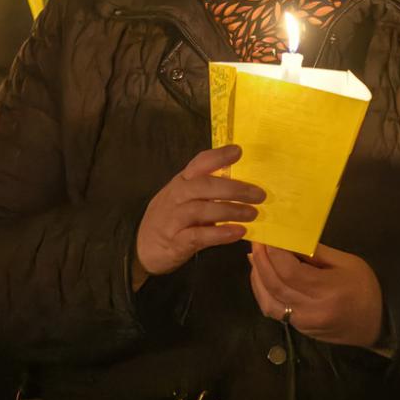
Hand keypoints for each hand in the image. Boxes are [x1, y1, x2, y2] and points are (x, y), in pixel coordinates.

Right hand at [133, 144, 262, 286]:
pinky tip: (238, 233)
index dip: (218, 156)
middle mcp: (177, 196)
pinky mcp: (176, 241)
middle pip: (205, 185)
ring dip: (231, 210)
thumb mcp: (182, 198)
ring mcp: (175, 218)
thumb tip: (240, 185)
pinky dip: (220, 234)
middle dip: (234, 188)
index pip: (199, 163)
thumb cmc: (168, 219)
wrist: (140, 248)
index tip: (238, 151)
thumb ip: (204, 190)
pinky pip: (200, 235)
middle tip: (259, 194)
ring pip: (204, 209)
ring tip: (253, 214)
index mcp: (181, 182)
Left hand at [247, 243, 384, 350]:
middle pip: (275, 285)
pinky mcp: (299, 329)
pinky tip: (262, 277)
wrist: (377, 324)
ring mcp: (303, 323)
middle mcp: (311, 310)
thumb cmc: (365, 288)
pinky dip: (263, 292)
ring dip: (257, 277)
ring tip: (255, 257)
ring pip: (268, 301)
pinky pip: (273, 310)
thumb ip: (315, 252)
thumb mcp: (346, 262)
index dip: (274, 252)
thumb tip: (288, 240)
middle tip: (256, 241)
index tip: (268, 235)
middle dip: (261, 260)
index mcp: (326, 291)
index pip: (290, 271)